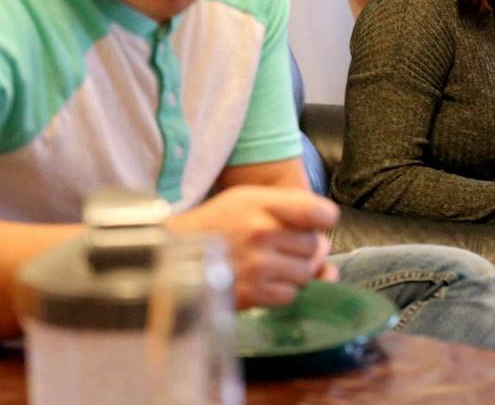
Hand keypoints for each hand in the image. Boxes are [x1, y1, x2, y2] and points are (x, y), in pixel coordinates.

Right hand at [167, 185, 339, 307]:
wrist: (170, 258)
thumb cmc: (211, 226)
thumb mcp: (244, 200)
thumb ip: (286, 208)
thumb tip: (324, 236)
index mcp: (259, 203)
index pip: (318, 211)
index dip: (322, 220)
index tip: (314, 225)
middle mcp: (261, 232)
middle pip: (315, 245)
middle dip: (306, 249)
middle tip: (285, 248)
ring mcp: (258, 265)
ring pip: (306, 273)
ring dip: (297, 272)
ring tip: (273, 265)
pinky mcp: (253, 293)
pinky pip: (290, 295)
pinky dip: (283, 291)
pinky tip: (264, 281)